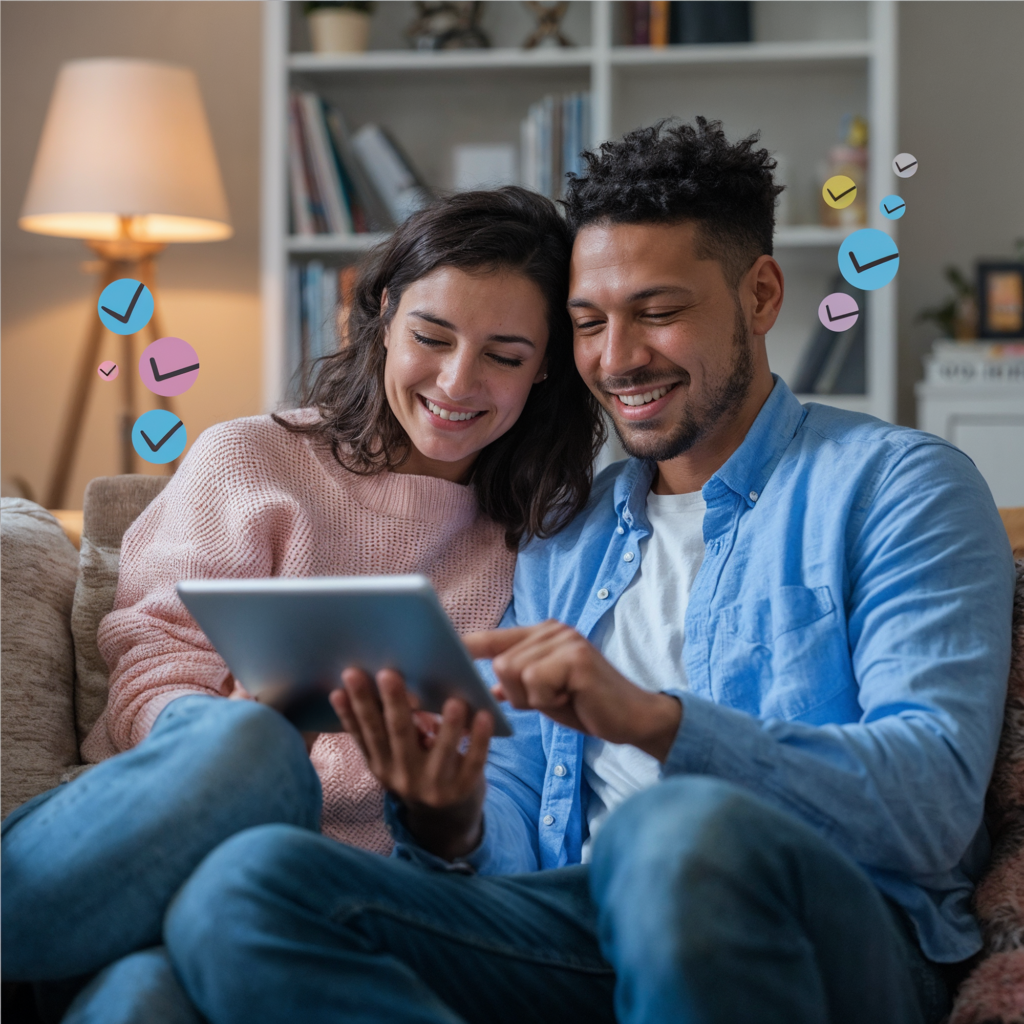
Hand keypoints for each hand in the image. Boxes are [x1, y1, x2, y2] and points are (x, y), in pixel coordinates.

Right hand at [330, 668, 491, 859]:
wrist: (445, 821)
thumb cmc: (417, 772)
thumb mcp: (393, 760)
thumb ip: (387, 732)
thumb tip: (389, 687)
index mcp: (381, 765)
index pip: (366, 732)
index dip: (354, 707)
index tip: (348, 678)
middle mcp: (403, 777)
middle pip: (398, 735)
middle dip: (393, 703)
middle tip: (388, 674)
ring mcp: (434, 786)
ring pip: (441, 752)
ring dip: (448, 726)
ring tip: (453, 701)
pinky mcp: (463, 789)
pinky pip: (474, 762)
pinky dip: (479, 740)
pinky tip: (484, 717)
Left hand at [465, 621, 681, 761]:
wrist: (631, 718)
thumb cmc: (586, 705)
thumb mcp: (543, 694)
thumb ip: (517, 684)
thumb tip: (485, 689)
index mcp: (542, 634)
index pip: (494, 638)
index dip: (467, 645)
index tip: (437, 648)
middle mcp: (552, 630)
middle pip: (500, 662)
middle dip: (517, 693)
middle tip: (550, 698)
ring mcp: (565, 641)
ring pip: (513, 673)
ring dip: (533, 698)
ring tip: (561, 697)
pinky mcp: (576, 658)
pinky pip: (535, 683)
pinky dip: (547, 701)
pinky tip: (570, 699)